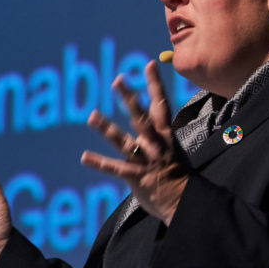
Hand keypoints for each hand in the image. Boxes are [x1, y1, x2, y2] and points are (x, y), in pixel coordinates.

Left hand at [81, 60, 187, 225]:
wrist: (184, 203)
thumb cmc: (176, 177)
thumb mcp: (170, 150)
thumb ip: (158, 136)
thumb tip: (151, 122)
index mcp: (164, 136)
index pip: (161, 105)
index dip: (155, 84)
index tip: (149, 63)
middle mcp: (154, 144)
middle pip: (141, 117)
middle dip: (130, 98)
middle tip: (118, 80)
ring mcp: (144, 160)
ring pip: (124, 141)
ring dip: (107, 128)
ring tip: (92, 115)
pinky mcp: (135, 176)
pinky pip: (115, 168)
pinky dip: (99, 162)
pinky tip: (84, 156)